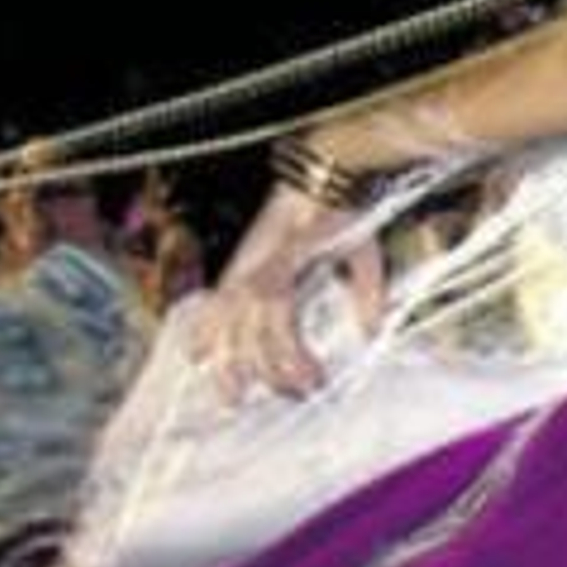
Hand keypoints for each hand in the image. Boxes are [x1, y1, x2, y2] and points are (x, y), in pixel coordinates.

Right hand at [189, 187, 376, 402]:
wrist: (322, 169)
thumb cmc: (342, 208)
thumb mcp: (362, 251)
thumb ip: (366, 292)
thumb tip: (370, 332)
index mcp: (284, 263)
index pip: (277, 317)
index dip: (289, 354)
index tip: (314, 380)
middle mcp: (254, 267)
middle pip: (246, 329)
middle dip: (264, 369)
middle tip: (290, 397)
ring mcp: (244, 266)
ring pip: (224, 322)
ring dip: (228, 361)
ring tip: (232, 396)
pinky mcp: (242, 265)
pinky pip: (214, 303)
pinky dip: (204, 330)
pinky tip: (196, 354)